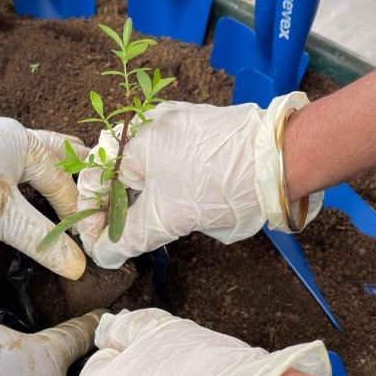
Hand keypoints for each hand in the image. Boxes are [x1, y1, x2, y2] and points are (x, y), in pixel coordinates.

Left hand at [0, 117, 87, 279]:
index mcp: (23, 141)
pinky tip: (34, 215)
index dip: (80, 212)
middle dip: (79, 182)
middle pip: (60, 158)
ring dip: (54, 190)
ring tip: (72, 219)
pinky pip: (15, 180)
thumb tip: (78, 267)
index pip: (65, 181)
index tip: (93, 240)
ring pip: (36, 169)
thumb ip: (42, 239)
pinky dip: (31, 196)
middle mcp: (12, 140)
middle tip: (97, 213)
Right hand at [76, 92, 323, 268]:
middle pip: (116, 171)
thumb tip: (103, 253)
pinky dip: (165, 178)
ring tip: (157, 220)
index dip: (93, 216)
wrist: (282, 159)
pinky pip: (169, 154)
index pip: (95, 180)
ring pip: (143, 163)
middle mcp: (150, 124)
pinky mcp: (201, 127)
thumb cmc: (220, 185)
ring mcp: (177, 122)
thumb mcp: (167, 218)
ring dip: (141, 194)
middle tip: (126, 234)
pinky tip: (184, 198)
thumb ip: (128, 237)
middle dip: (118, 206)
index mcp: (134, 142)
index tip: (100, 243)